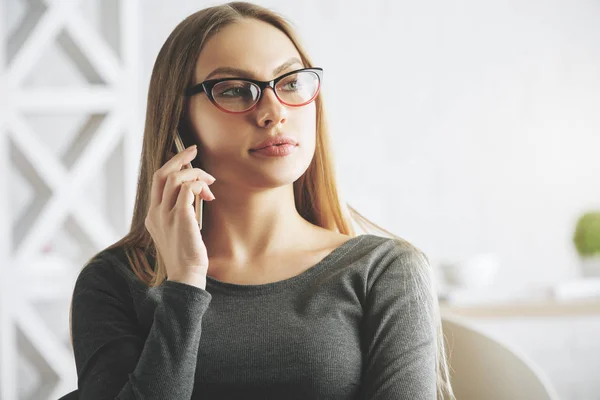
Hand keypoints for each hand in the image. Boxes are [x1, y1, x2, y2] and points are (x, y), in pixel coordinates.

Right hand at [144, 145, 215, 288]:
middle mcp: (156, 213)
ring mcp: (166, 215)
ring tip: (210, 182)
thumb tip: (194, 191)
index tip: (187, 157)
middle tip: (195, 150)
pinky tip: (209, 194)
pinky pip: (188, 189)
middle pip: (163, 173)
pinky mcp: (181, 218)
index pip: (157, 180)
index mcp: (153, 214)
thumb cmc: (187, 254)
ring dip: (196, 173)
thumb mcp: (178, 230)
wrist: (186, 276)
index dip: (171, 164)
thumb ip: (180, 211)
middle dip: (180, 158)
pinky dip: (199, 185)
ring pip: (176, 178)